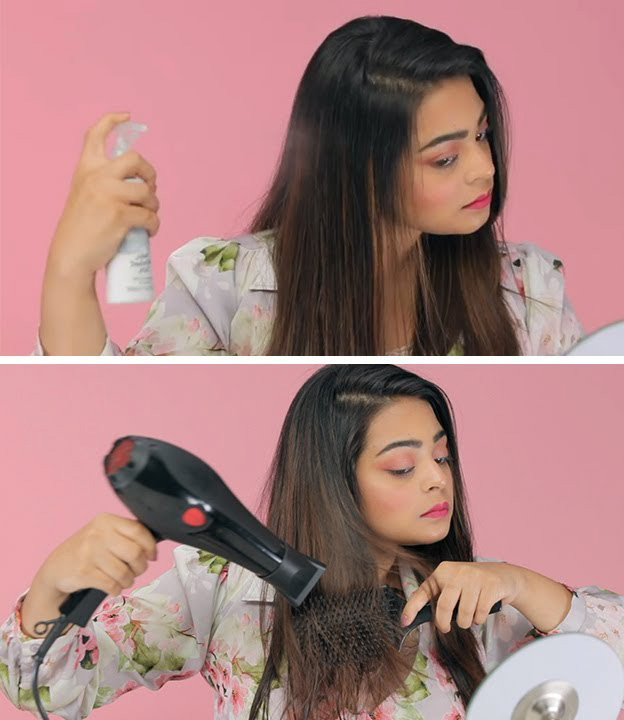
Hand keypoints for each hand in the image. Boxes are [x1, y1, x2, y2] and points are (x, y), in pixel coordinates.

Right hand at [34, 512, 158, 601]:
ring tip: (123, 580)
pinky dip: (116, 589)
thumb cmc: (86, 551)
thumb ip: (125, 536)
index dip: (150, 545)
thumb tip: (152, 548)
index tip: (152, 555)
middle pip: (134, 552)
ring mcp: (89, 553)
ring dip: (128, 581)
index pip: (138, 530)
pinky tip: (112, 587)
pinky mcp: (83, 572)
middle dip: (140, 567)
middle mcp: (98, 534)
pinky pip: (111, 585)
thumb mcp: (103, 534)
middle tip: (136, 571)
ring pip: (124, 572)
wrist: (56, 568)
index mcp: (106, 521)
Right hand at [46, 111, 160, 278]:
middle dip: (149, 173)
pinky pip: (150, 216)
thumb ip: (102, 183)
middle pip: (135, 159)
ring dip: (154, 205)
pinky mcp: (120, 216)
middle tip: (150, 188)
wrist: (71, 255)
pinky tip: (150, 230)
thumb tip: (137, 185)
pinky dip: (154, 225)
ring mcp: (109, 195)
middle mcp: (97, 177)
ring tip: (149, 215)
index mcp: (86, 169)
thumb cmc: (81, 228)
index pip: (95, 135)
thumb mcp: (84, 195)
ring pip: (147, 192)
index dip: (112, 121)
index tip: (127, 116)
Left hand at [400, 560, 525, 632]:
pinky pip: (480, 614)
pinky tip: (481, 612)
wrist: (502, 576)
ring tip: (469, 616)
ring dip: (466, 622)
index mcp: (442, 571)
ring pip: (464, 614)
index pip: (423, 591)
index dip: (412, 608)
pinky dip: (479, 620)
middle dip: (444, 623)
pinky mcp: (490, 585)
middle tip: (446, 628)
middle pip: (444, 607)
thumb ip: (439, 597)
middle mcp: (456, 572)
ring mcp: (474, 577)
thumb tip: (419, 617)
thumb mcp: (453, 585)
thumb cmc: (472, 585)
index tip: (404, 622)